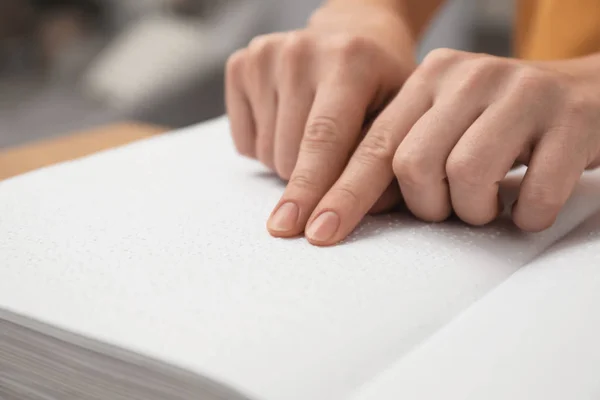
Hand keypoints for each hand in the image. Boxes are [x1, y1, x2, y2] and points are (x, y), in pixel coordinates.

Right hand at [224, 3, 416, 236]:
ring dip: (289, 166)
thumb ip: (387, 161)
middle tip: (332, 172)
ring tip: (315, 139)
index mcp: (349, 60)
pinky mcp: (241, 64)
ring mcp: (266, 55)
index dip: (318, 192)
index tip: (311, 234)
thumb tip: (366, 213)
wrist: (352, 34)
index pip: (326, 140)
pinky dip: (265, 149)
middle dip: (309, 184)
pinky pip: (244, 142)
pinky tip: (289, 124)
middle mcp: (301, 51)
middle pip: (291, 154)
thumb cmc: (381, 82)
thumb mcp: (402, 114)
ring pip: (267, 153)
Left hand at [300, 49, 599, 245]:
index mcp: (429, 79)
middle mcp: (468, 76)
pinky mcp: (570, 118)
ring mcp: (521, 92)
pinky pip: (532, 194)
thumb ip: (400, 156)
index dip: (343, 194)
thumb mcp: (444, 126)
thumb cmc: (502, 124)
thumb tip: (349, 207)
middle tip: (453, 206)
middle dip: (429, 205)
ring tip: (492, 202)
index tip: (317, 234)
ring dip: (476, 210)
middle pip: (414, 165)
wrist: (589, 95)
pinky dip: (527, 215)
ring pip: (466, 176)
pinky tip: (529, 203)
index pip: (373, 145)